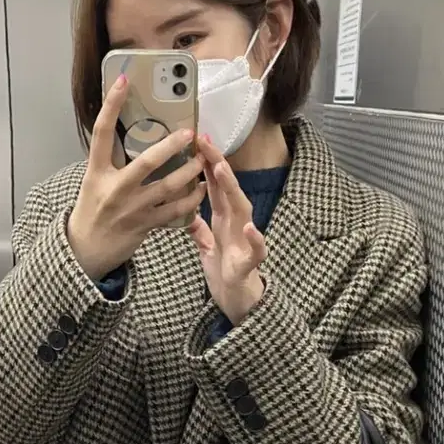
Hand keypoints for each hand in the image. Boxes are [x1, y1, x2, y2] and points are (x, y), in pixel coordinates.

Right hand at [67, 74, 207, 280]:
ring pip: (167, 187)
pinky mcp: (145, 225)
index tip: (124, 81)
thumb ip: (111, 161)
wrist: (85, 249)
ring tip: (202, 160)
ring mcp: (131, 208)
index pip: (102, 132)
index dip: (112, 105)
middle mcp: (115, 188)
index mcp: (97, 171)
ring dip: (189, 172)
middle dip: (171, 146)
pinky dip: (190, 199)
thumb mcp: (94, 181)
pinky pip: (174, 210)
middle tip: (189, 133)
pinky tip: (200, 189)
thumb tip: (130, 134)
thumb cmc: (92, 210)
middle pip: (146, 162)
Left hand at [187, 136, 266, 325]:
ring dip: (233, 190)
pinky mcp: (250, 263)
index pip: (215, 187)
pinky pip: (256, 250)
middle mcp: (236, 225)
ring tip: (222, 170)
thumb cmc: (225, 272)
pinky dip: (255, 239)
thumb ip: (199, 230)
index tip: (196, 141)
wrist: (238, 301)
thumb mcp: (207, 248)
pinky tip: (250, 228)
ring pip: (242, 211)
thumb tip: (187, 214)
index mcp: (224, 220)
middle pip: (227, 190)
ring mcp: (245, 242)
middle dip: (218, 165)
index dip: (207, 164)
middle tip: (205, 142)